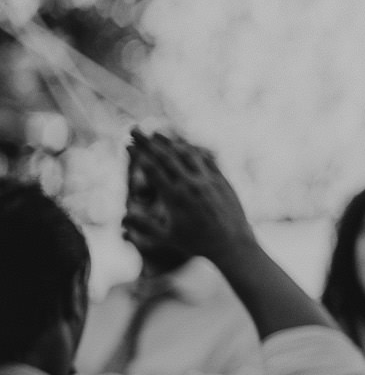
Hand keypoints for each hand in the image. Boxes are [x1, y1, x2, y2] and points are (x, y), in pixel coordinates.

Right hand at [124, 132, 255, 265]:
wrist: (232, 244)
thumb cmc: (197, 243)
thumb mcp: (167, 237)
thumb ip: (144, 225)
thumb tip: (122, 217)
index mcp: (175, 197)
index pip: (152, 169)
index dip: (138, 154)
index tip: (127, 144)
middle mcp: (191, 185)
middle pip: (166, 156)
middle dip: (147, 141)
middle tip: (134, 129)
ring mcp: (208, 181)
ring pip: (187, 154)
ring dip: (170, 142)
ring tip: (157, 133)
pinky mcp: (222, 180)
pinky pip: (206, 160)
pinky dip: (193, 151)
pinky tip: (184, 146)